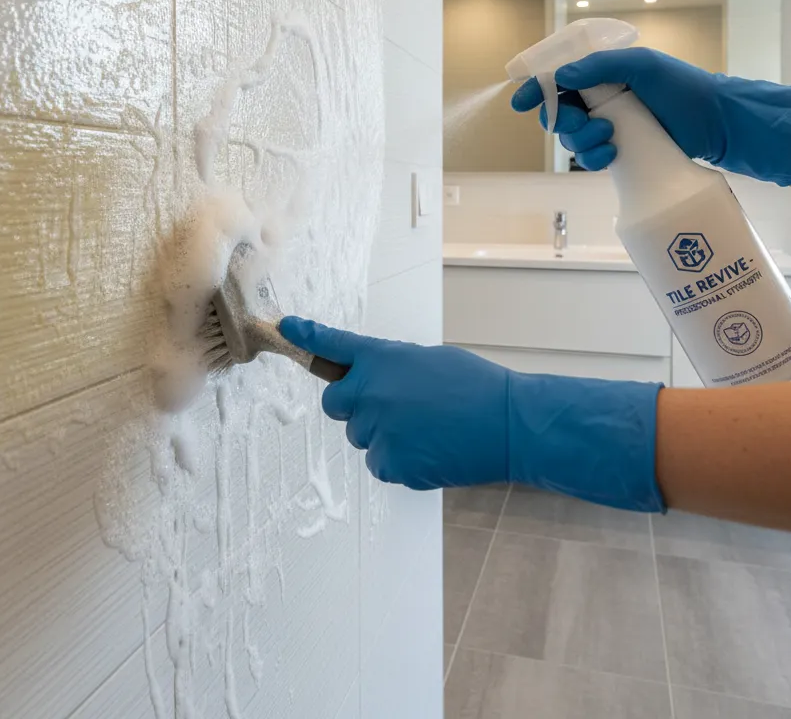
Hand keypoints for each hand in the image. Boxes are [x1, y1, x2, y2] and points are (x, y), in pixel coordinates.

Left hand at [280, 316, 664, 511]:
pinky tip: (431, 450)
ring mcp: (378, 431)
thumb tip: (375, 385)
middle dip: (354, 405)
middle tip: (391, 406)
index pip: (332, 344)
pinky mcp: (391, 465)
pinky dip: (401, 460)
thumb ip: (391, 368)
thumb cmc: (475, 384)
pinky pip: (381, 464)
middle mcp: (370, 392)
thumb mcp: (427, 360)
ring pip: (362, 437)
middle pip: (335, 404)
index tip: (282, 326)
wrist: (507, 422)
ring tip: (428, 429)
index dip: (305, 335)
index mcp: (381, 358)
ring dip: (384, 434)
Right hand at [510, 47, 790, 185]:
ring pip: (572, 138)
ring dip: (582, 141)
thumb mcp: (643, 66)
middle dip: (562, 121)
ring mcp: (610, 125)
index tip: (520, 102)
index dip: (536, 89)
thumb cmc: (684, 88)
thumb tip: (561, 77)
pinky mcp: (620, 150)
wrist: (719, 125)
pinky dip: (594, 159)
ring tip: (609, 138)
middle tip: (582, 123)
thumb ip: (600, 66)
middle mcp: (602, 98)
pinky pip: (590, 158)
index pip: (558, 78)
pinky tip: (612, 155)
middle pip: (559, 112)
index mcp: (603, 73)